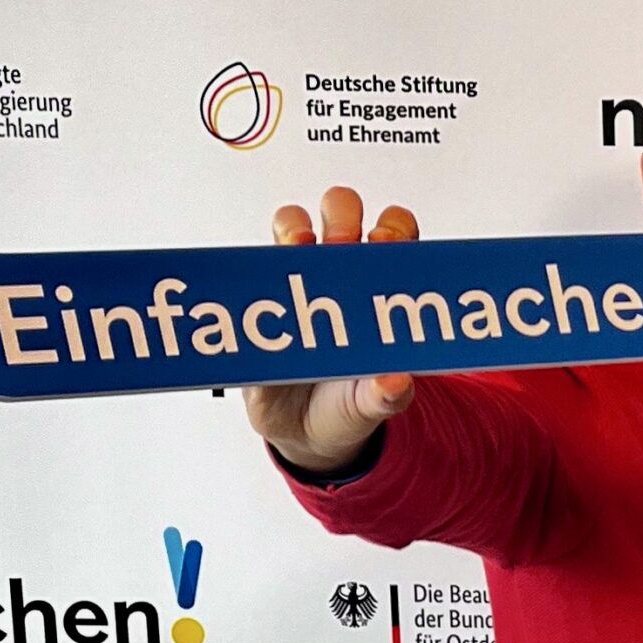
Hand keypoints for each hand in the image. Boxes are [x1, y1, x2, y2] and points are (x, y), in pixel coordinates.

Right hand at [244, 186, 420, 472]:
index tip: (387, 242)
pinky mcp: (256, 297)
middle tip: (341, 243)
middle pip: (342, 212)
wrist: (304, 429)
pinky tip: (258, 275)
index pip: (395, 233)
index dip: (393, 227)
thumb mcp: (373, 403)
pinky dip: (249, 263)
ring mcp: (295, 280)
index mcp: (380, 288)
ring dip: (294, 226)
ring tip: (297, 248)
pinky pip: (248, 265)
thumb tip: (395, 383)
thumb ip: (387, 395)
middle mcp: (339, 273)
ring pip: (292, 223)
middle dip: (342, 216)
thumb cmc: (348, 401)